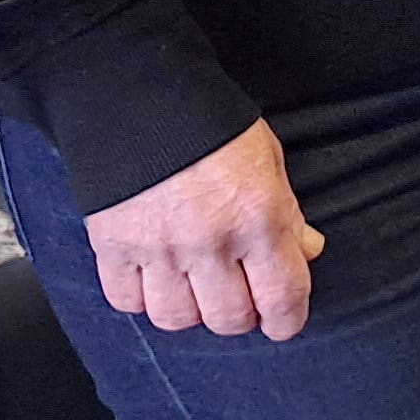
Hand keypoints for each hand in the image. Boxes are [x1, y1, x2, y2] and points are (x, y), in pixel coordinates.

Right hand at [83, 120, 324, 339]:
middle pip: (228, 319)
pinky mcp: (113, 246)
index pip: (282, 297)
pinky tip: (152, 278)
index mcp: (258, 220)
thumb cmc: (212, 125)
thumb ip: (288, 213)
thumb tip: (307, 251)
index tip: (283, 322)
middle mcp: (210, 244)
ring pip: (176, 319)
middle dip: (240, 316)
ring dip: (189, 311)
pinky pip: (126, 300)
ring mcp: (158, 249)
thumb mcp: (268, 160)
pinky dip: (140, 298)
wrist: (140, 97)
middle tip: (239, 298)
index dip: (287, 320)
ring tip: (193, 289)